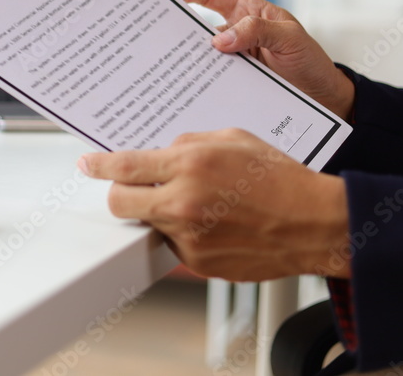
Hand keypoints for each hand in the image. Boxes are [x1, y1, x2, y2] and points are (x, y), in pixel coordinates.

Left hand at [78, 129, 350, 280]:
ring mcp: (188, 237)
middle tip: (132, 188)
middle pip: (119, 203)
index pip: (124, 166)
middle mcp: (183, 203)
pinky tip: (214, 223)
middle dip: (119, 194)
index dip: (98, 165)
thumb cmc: (281, 179)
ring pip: (149, 224)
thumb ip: (188, 144)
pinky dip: (184, 233)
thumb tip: (161, 153)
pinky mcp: (198, 263)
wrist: (315, 225)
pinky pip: (175, 244)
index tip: (87, 165)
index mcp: (190, 165)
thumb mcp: (232, 139)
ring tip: (197, 204)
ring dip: (160, 212)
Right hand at [171, 0, 353, 118]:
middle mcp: (235, 32)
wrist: (323, 97)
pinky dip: (199, 78)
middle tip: (157, 32)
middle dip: (177, 25)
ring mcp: (232, 57)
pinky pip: (210, 75)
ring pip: (201, 53)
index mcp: (247, 12)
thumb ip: (257, 32)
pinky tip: (189, 85)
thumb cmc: (310, 60)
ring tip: (168, 63)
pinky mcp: (232, 79)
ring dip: (187, 57)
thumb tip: (219, 40)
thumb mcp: (290, 38)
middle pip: (198, 24)